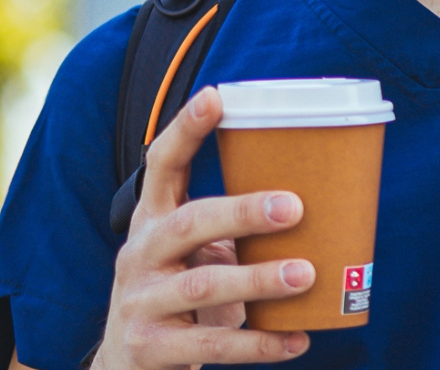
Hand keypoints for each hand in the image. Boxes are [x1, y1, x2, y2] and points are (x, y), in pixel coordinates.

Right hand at [96, 87, 315, 368]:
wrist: (123, 365)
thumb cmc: (173, 296)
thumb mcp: (187, 255)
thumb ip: (227, 231)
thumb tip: (315, 201)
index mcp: (152, 221)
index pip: (161, 165)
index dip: (185, 130)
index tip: (215, 97)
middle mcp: (139, 254)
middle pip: (189, 223)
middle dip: (242, 212)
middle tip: (295, 207)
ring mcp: (139, 302)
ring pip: (203, 285)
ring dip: (258, 279)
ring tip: (306, 274)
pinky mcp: (150, 347)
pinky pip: (211, 344)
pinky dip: (259, 343)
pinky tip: (298, 339)